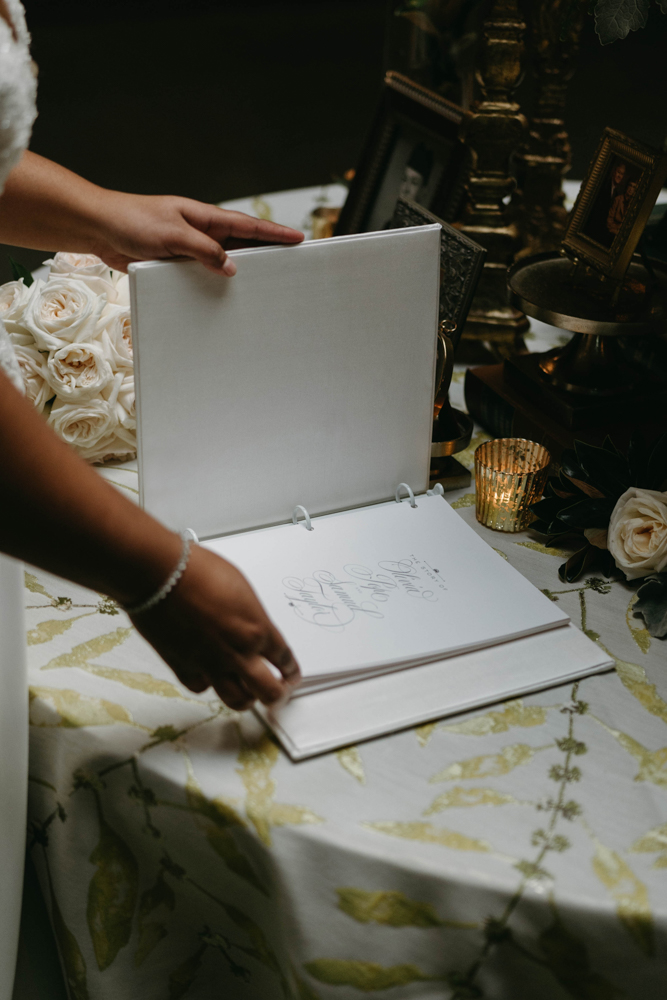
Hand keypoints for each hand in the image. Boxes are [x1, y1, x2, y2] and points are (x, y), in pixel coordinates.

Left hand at [91, 191, 303, 275]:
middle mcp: (200, 231)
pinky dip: (216, 283)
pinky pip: (203, 274)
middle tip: (291, 263)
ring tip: (267, 283)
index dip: (274, 232)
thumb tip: (231, 267)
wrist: (100, 228)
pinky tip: (226, 295)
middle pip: (242, 243)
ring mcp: (189, 247)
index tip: (297, 238)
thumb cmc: (133, 221)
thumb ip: (204, 250)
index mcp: (204, 216)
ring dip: (242, 271)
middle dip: (267, 252)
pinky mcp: (176, 263)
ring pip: (223, 261)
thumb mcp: (173, 234)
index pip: (247, 225)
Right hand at [130, 544, 300, 710]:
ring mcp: (211, 664)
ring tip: (248, 692)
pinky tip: (209, 677)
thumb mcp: (241, 588)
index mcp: (257, 629)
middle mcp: (238, 653)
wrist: (160, 574)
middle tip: (278, 694)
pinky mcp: (183, 667)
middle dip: (278, 695)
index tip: (292, 675)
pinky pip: (202, 688)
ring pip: (238, 700)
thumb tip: (250, 626)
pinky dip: (207, 685)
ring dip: (246, 698)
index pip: (285, 659)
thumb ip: (250, 616)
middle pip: (270, 692)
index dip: (291, 670)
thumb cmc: (197, 570)